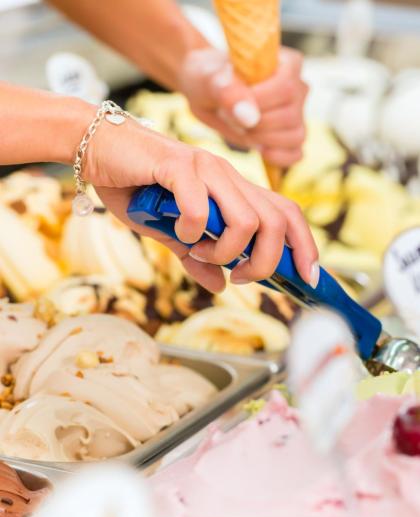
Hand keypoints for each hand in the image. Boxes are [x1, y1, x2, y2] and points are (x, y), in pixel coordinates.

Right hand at [85, 118, 317, 292]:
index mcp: (233, 190)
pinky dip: (192, 231)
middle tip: (238, 276)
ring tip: (200, 253)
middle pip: (278, 222)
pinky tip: (179, 232)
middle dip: (266, 262)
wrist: (99, 148)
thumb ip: (197, 258)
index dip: (305, 245)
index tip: (308, 278)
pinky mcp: (179, 165)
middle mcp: (228, 176)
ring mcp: (207, 168)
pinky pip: (200, 208)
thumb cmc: (137, 187)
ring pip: (247, 220)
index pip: (286, 213)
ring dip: (227, 251)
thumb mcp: (171, 234)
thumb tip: (219, 286)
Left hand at [179, 47, 307, 166]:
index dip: (258, 103)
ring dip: (264, 140)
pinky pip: (295, 153)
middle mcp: (298, 87)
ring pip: (295, 136)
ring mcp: (297, 113)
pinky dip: (278, 157)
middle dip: (256, 125)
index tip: (233, 102)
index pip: (285, 89)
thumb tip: (250, 117)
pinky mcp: (289, 135)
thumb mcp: (212, 81)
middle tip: (233, 117)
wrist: (207, 92)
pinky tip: (258, 149)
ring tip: (242, 129)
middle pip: (290, 116)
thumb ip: (230, 92)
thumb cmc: (210, 79)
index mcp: (288, 63)